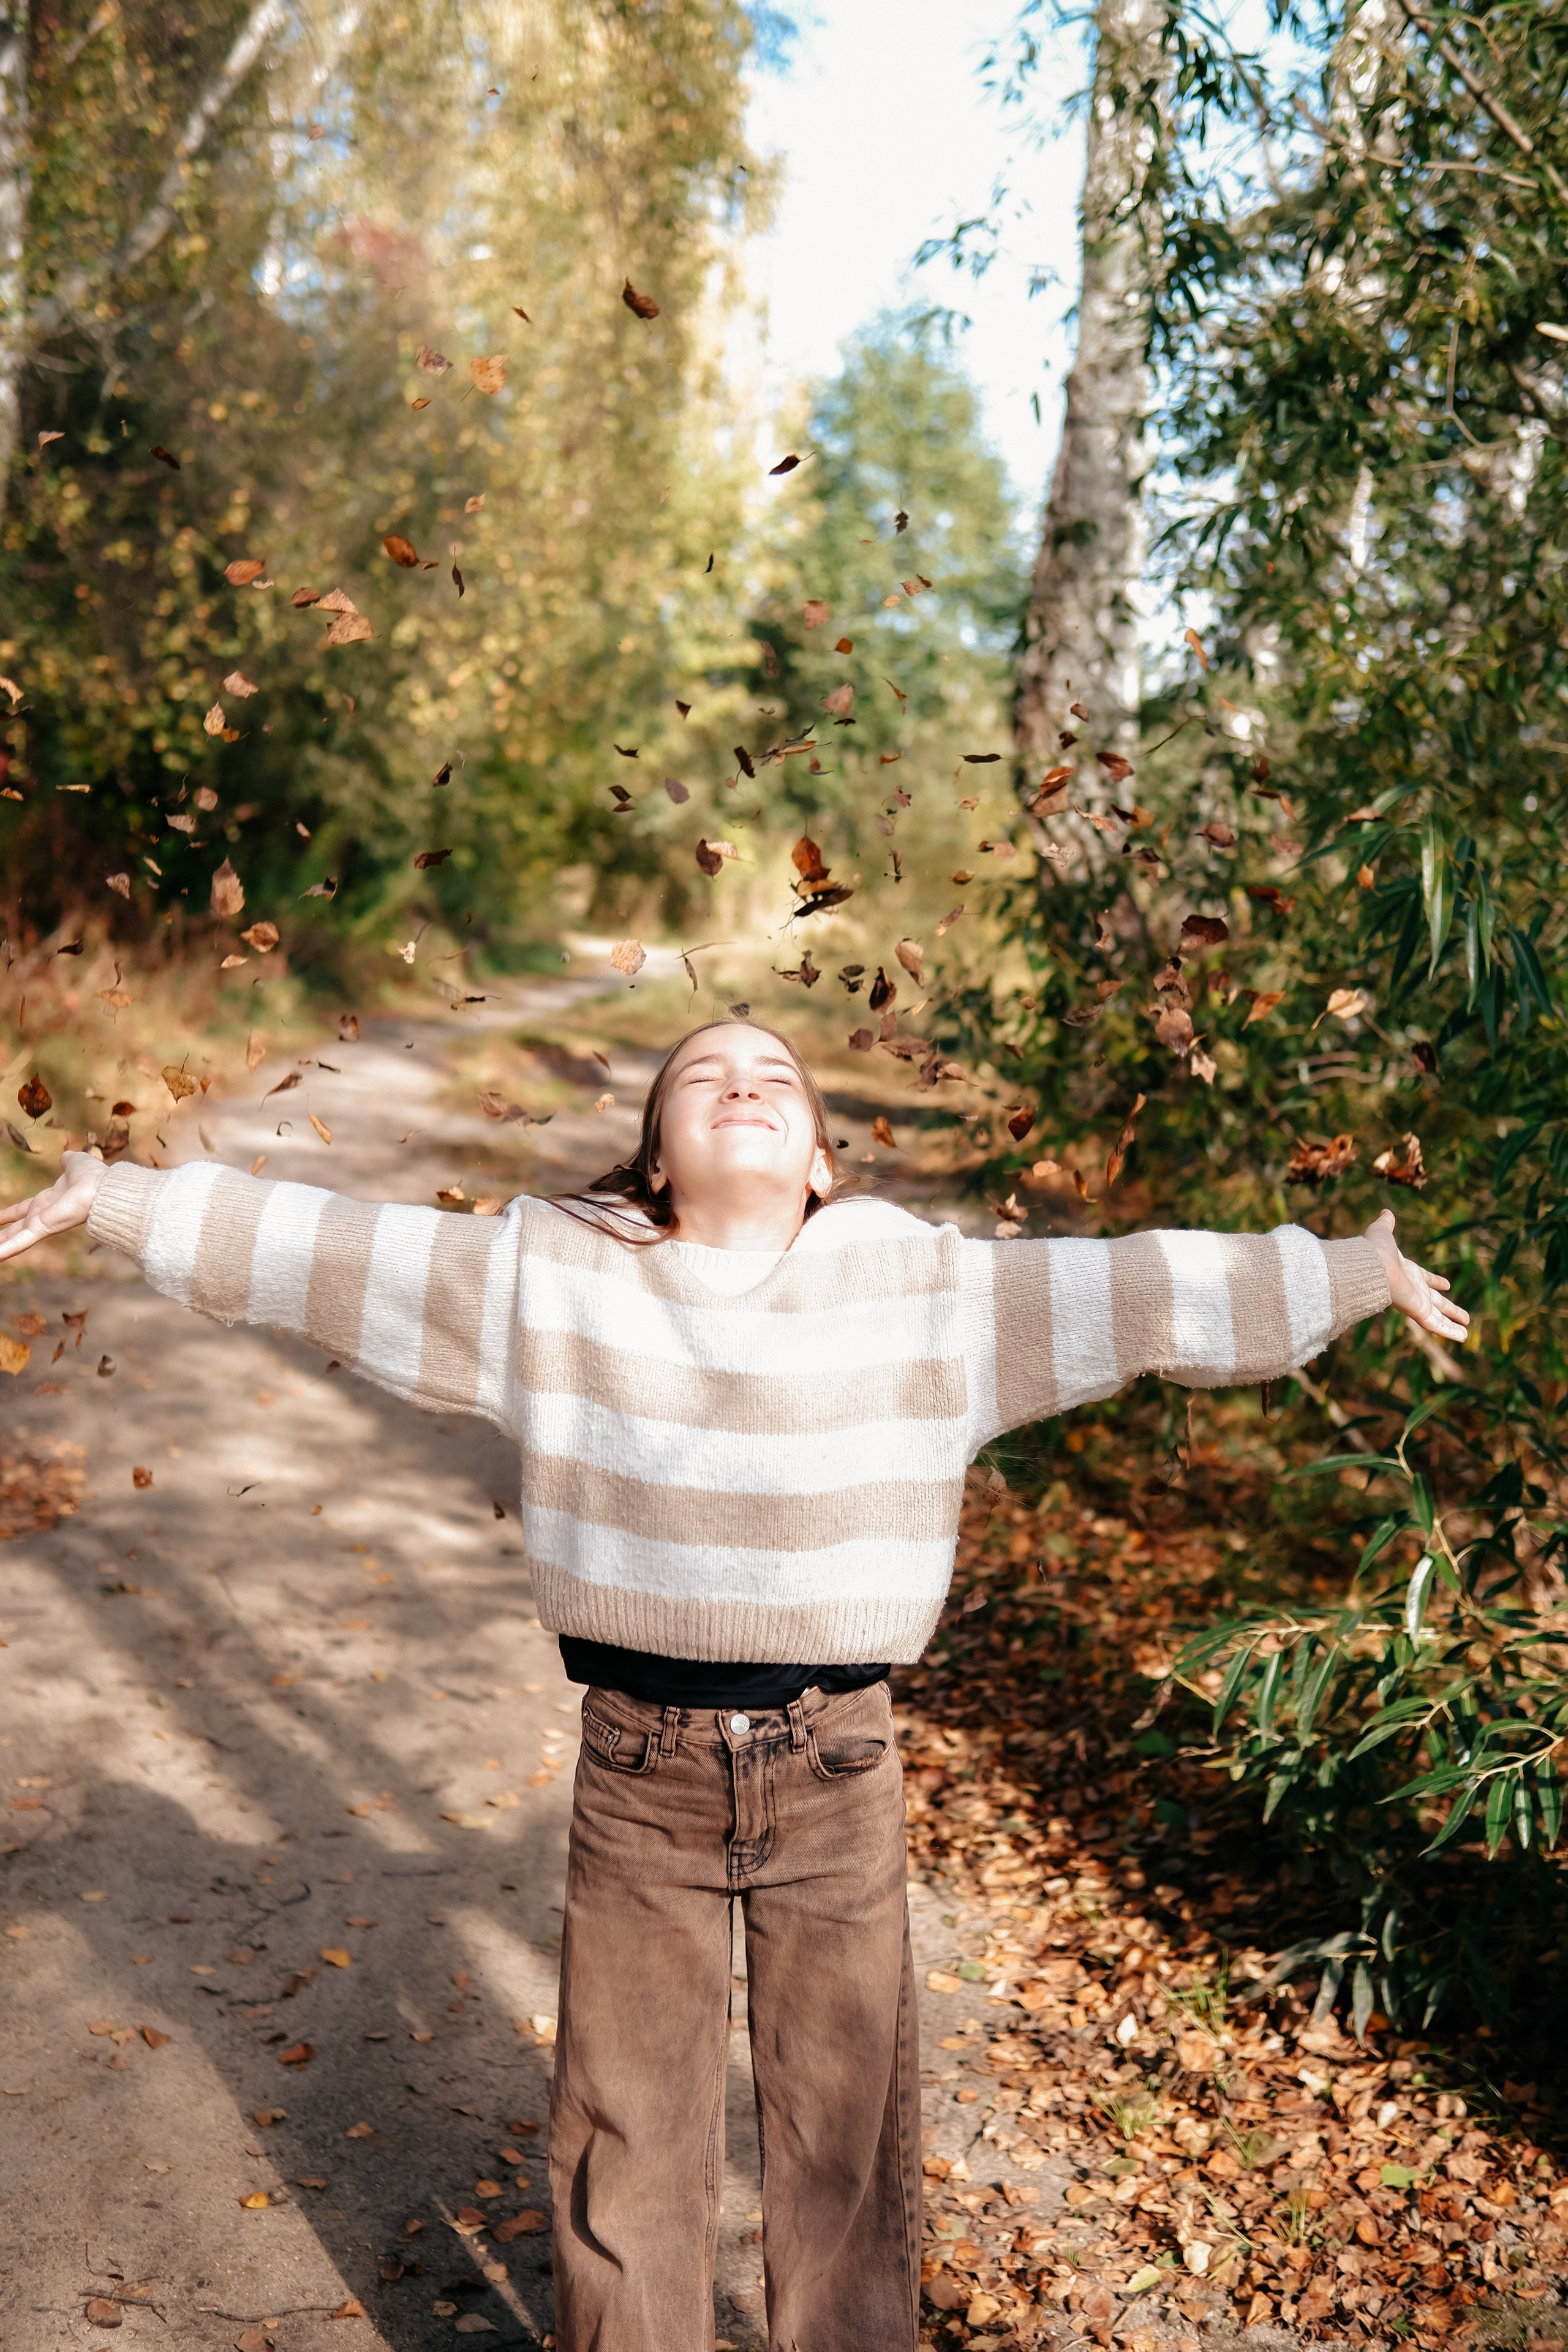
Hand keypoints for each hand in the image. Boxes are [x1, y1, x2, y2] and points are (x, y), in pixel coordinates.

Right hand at [0, 1149, 107, 1261]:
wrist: (102, 1187)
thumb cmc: (92, 1176)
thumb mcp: (74, 1164)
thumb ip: (67, 1161)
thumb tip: (67, 1156)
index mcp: (47, 1201)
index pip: (21, 1210)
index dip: (7, 1215)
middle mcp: (42, 1215)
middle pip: (15, 1229)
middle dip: (1, 1236)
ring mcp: (41, 1224)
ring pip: (13, 1240)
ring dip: (0, 1247)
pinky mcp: (42, 1229)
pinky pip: (19, 1242)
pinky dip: (5, 1249)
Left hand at [1363, 1208, 1469, 1344]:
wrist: (1369, 1266)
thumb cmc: (1374, 1250)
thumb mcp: (1382, 1232)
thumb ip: (1386, 1223)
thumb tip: (1385, 1211)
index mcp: (1406, 1272)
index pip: (1425, 1279)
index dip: (1435, 1281)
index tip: (1446, 1284)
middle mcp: (1413, 1290)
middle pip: (1436, 1302)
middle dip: (1449, 1309)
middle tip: (1464, 1316)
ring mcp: (1416, 1302)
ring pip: (1438, 1317)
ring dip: (1452, 1324)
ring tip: (1466, 1333)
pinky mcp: (1417, 1312)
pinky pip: (1436, 1325)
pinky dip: (1449, 1331)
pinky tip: (1462, 1337)